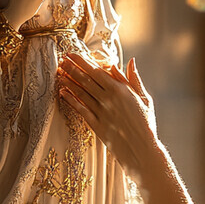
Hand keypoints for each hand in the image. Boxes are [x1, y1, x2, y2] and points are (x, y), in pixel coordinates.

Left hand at [57, 54, 156, 170]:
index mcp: (121, 90)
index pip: (97, 71)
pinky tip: (62, 93)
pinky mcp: (96, 125)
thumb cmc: (145, 123)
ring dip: (68, 81)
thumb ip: (134, 79)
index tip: (72, 54)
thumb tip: (131, 61)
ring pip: (81, 93)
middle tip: (62, 59)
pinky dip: (71, 100)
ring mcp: (101, 112)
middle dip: (72, 68)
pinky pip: (80, 109)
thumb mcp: (144, 99)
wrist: (142, 149)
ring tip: (59, 72)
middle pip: (86, 79)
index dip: (83, 61)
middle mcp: (108, 99)